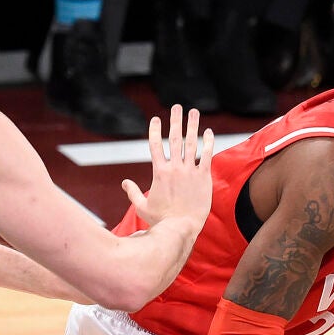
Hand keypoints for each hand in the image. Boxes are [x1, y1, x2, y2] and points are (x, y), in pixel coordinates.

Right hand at [124, 104, 214, 233]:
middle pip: (174, 139)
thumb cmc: (161, 220)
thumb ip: (133, 193)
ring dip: (192, 126)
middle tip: (176, 106)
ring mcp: (190, 171)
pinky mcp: (204, 177)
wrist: (182, 228)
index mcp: (159, 172)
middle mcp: (175, 168)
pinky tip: (209, 132)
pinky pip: (207, 155)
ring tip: (193, 111)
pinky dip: (208, 142)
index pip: (155, 146)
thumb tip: (124, 183)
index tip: (155, 118)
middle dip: (175, 120)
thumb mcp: (142, 207)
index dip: (154, 130)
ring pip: (191, 143)